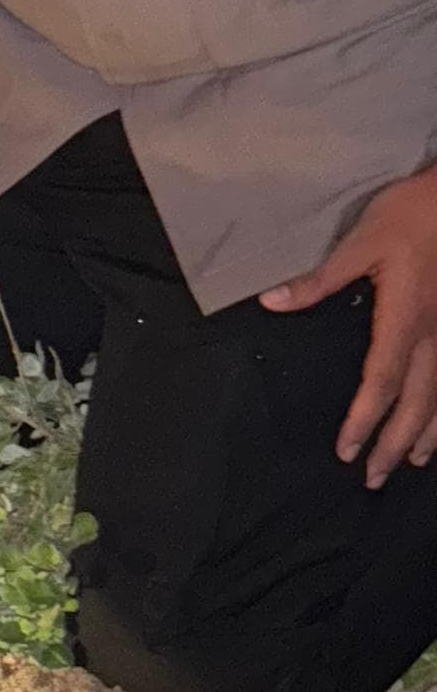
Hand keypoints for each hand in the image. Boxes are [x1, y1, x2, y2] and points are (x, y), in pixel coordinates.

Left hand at [262, 163, 436, 484]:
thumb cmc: (413, 213)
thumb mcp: (361, 239)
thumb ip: (319, 278)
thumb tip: (271, 302)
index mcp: (407, 317)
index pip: (382, 381)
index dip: (364, 420)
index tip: (346, 451)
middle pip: (418, 401)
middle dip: (394, 442)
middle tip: (373, 477)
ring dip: (428, 433)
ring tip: (411, 463)